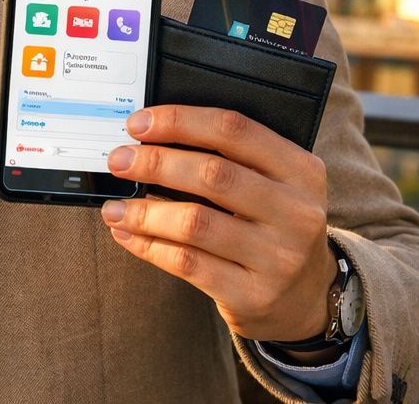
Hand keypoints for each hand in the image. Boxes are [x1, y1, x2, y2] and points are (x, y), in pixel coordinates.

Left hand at [100, 105, 337, 342]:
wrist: (305, 297)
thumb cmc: (272, 225)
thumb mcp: (274, 186)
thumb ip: (230, 158)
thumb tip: (150, 137)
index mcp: (301, 171)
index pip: (234, 130)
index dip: (180, 122)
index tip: (137, 124)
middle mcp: (296, 213)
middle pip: (213, 174)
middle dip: (155, 163)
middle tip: (118, 161)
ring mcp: (277, 258)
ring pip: (195, 223)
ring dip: (143, 211)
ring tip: (114, 207)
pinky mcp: (253, 295)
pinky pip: (187, 263)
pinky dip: (149, 246)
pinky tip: (128, 235)